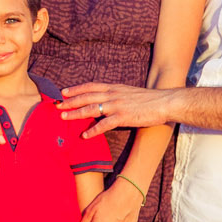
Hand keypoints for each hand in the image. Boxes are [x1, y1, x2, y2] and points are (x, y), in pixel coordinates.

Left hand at [58, 82, 175, 137]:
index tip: (63, 92)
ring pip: (92, 108)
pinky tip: (84, 135)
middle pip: (87, 97)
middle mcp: (113, 95)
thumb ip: (117, 96)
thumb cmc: (149, 100)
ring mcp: (118, 105)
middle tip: (57, 106)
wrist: (165, 102)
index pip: (91, 86)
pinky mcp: (124, 117)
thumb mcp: (130, 93)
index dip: (76, 89)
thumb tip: (108, 100)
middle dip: (70, 101)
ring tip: (64, 117)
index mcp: (115, 88)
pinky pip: (104, 124)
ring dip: (76, 113)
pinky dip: (93, 130)